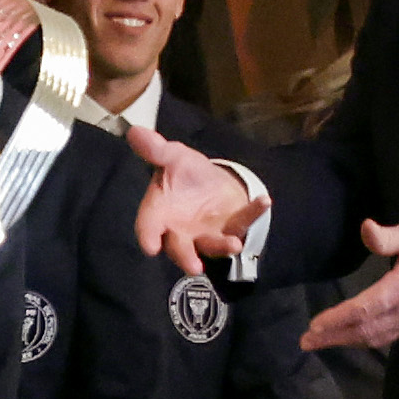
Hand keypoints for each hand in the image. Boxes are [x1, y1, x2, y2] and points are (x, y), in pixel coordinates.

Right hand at [129, 125, 267, 273]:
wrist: (210, 182)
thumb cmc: (184, 174)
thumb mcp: (172, 157)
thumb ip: (156, 150)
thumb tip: (135, 131)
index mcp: (160, 213)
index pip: (149, 226)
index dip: (148, 236)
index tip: (150, 247)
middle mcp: (181, 230)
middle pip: (180, 248)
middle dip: (186, 257)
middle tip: (194, 267)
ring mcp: (207, 233)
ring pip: (212, 245)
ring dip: (222, 246)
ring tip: (234, 244)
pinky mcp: (231, 228)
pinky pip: (243, 222)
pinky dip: (254, 213)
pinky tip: (264, 201)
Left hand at [298, 215, 398, 352]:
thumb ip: (387, 237)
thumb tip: (364, 229)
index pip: (362, 310)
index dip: (335, 320)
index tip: (312, 326)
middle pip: (365, 330)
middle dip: (333, 337)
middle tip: (307, 342)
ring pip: (378, 337)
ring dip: (349, 341)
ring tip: (324, 341)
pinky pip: (392, 336)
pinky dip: (370, 338)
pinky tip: (356, 335)